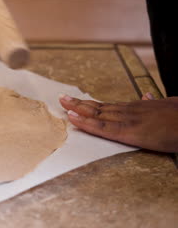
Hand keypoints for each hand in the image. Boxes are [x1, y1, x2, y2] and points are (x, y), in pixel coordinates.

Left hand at [59, 93, 177, 152]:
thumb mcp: (168, 105)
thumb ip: (154, 102)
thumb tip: (146, 96)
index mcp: (136, 108)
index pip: (108, 105)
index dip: (90, 104)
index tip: (75, 101)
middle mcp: (129, 111)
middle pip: (98, 107)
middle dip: (78, 103)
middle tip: (61, 98)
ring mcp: (128, 119)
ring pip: (97, 114)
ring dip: (77, 109)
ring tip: (62, 104)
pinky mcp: (130, 131)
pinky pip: (103, 128)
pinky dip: (86, 123)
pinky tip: (73, 119)